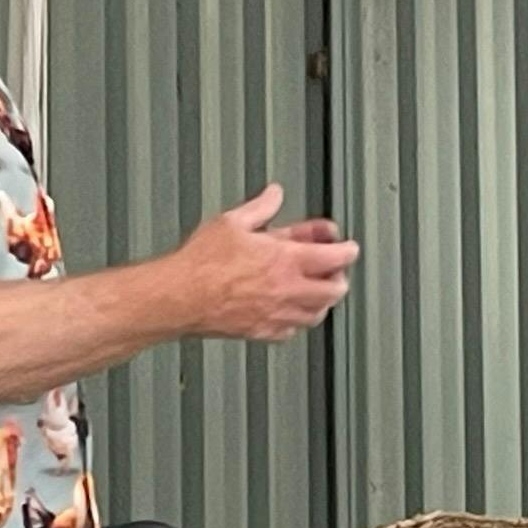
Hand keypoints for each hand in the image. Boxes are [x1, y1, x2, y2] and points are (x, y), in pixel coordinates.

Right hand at [172, 185, 360, 341]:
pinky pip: (293, 330)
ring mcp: (277, 315)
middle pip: (334, 291)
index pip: (336, 257)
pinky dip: (298, 320)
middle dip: (339, 279)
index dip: (348, 250)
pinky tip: (289, 311)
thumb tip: (273, 195)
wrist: (179, 297)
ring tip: (316, 290)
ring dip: (322, 301)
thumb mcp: (232, 222)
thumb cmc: (200, 264)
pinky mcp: (262, 332)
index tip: (348, 247)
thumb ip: (261, 207)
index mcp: (285, 260)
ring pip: (317, 314)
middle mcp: (287, 290)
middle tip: (335, 271)